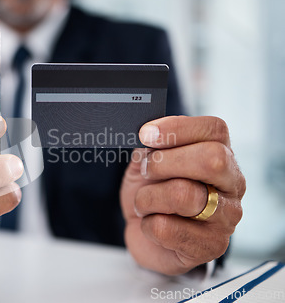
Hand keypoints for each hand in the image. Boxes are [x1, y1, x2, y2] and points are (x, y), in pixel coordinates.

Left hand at [120, 116, 245, 274]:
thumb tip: (147, 133)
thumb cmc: (151, 192)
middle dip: (164, 162)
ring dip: (148, 197)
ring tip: (144, 202)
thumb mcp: (146, 162)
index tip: (145, 135)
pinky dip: (147, 224)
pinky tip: (152, 225)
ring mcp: (226, 218)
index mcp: (222, 155)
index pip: (215, 129)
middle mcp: (232, 184)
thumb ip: (150, 146)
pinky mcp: (211, 247)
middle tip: (146, 171)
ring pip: (184, 195)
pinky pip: (167, 228)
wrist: (145, 234)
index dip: (177, 128)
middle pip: (212, 159)